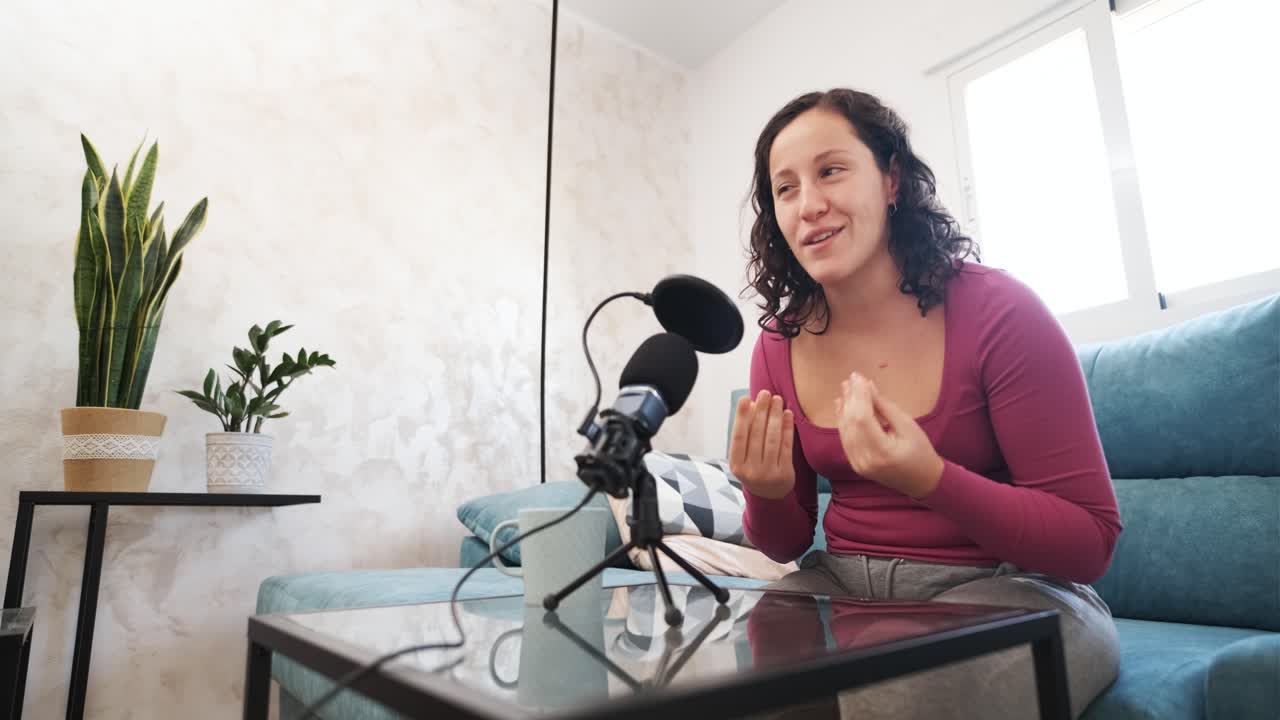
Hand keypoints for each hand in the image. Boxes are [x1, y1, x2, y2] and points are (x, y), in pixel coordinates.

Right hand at [728, 390, 795, 499]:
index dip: (742, 417)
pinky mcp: (785, 474)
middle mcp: (751, 470)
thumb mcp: (743, 457)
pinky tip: (788, 414)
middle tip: (765, 393)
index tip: (746, 398)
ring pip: (772, 439)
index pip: (738, 437)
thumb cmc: (754, 469)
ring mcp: (768, 473)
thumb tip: (750, 405)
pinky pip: (786, 446)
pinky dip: (787, 428)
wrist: (770, 497)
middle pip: (757, 435)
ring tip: (777, 400)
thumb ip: (745, 435)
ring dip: (775, 416)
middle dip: (761, 411)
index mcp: (737, 465)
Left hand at [834, 373, 943, 498]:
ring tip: (846, 388)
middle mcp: (865, 460)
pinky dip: (843, 421)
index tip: (858, 377)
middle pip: (851, 423)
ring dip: (844, 407)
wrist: (922, 482)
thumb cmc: (920, 451)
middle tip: (852, 379)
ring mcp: (858, 464)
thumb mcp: (907, 425)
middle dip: (850, 398)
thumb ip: (885, 407)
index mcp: (882, 451)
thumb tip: (868, 387)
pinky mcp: (855, 464)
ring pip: (845, 430)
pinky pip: (845, 439)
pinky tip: (842, 406)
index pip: (862, 418)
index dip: (858, 395)